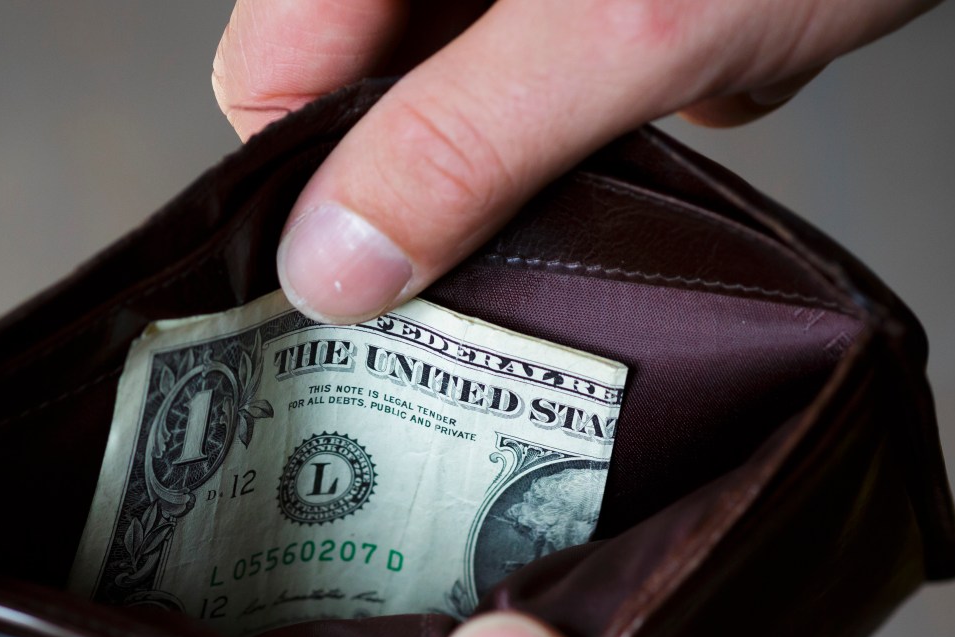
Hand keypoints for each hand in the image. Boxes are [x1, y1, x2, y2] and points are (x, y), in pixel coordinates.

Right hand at [209, 0, 941, 323]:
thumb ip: (462, 142)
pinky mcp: (592, 16)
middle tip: (495, 254)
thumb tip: (332, 262)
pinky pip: (554, 104)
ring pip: (462, 116)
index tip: (362, 290)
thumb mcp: (621, 30)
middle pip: (365, 103)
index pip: (272, 74)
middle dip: (437, 186)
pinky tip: (682, 106)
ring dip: (537, 166)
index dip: (305, 188)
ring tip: (621, 153)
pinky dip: (611, 135)